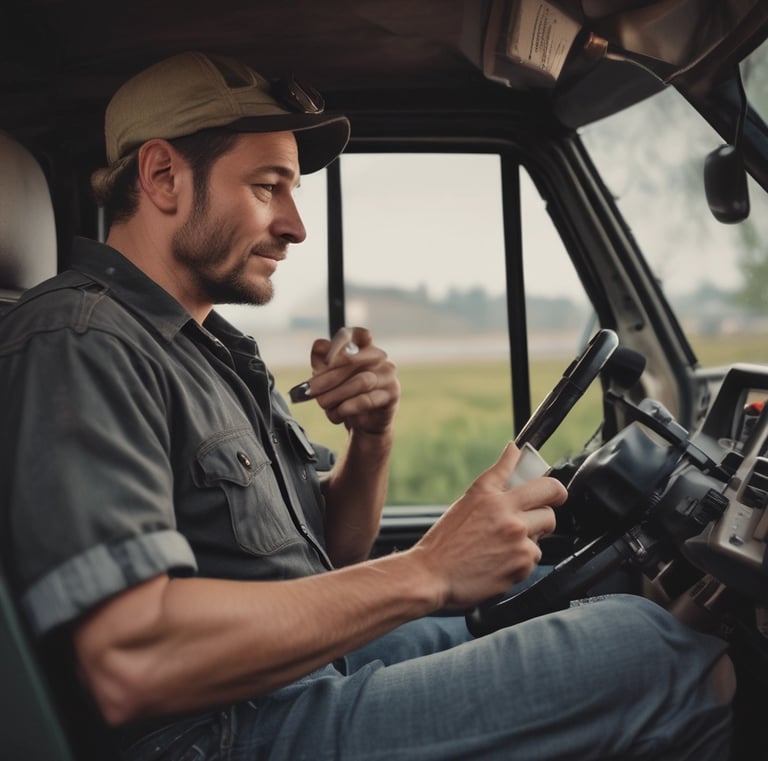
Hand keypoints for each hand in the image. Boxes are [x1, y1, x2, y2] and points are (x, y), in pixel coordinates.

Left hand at [293, 327, 399, 434]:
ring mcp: (387, 374)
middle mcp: (377, 356)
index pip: (355, 334)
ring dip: (336, 394)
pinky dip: (349, 407)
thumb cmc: (345, 394)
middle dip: (326, 377)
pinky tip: (339, 412)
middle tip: (309, 391)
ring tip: (323, 404)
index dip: (339, 343)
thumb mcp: (328, 377)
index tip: (325, 360)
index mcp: (362, 346)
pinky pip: (368, 399)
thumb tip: (320, 345)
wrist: (364, 422)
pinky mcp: (392, 394)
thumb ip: (322, 360)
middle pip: (351, 360)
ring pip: (361, 381)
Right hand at [410, 442, 567, 608]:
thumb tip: (514, 449)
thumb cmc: (446, 538)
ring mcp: (518, 545)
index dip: (554, 491)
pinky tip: (498, 561)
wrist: (432, 574)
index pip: (547, 487)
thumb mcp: (471, 497)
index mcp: (496, 498)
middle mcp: (510, 519)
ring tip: (500, 545)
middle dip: (540, 517)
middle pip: (550, 513)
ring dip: (527, 541)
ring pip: (540, 539)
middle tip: (523, 521)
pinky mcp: (521, 567)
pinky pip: (531, 560)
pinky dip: (519, 562)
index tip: (552, 494)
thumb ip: (499, 473)